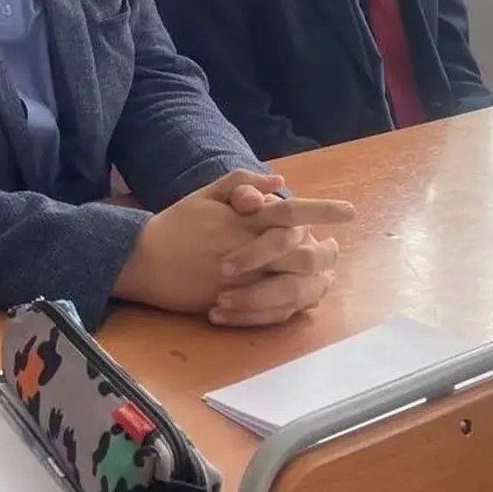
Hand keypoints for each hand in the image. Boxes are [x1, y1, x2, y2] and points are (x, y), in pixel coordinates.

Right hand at [113, 172, 353, 320]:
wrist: (143, 261)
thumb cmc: (175, 224)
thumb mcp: (205, 193)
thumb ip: (240, 182)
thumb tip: (278, 181)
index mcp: (242, 220)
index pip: (293, 213)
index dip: (323, 211)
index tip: (349, 211)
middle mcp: (248, 250)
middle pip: (304, 253)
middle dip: (326, 252)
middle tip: (334, 248)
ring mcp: (244, 282)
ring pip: (296, 285)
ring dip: (315, 280)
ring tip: (324, 275)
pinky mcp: (236, 305)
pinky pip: (276, 310)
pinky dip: (293, 304)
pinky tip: (301, 296)